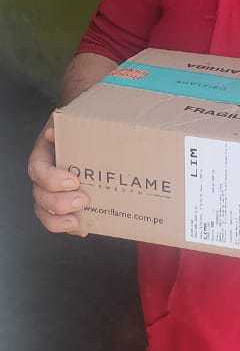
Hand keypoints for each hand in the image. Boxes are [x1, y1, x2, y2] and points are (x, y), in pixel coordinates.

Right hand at [28, 119, 89, 235]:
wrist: (90, 133)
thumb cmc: (79, 128)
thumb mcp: (71, 121)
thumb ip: (64, 124)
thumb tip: (52, 134)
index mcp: (43, 156)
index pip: (38, 170)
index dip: (52, 179)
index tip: (73, 180)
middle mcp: (44, 177)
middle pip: (40, 196)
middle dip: (59, 203)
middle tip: (83, 200)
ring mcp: (53, 193)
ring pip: (45, 213)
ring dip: (59, 221)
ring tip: (77, 222)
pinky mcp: (66, 205)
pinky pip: (61, 221)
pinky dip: (71, 228)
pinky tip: (84, 229)